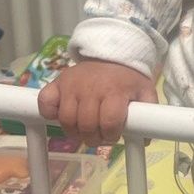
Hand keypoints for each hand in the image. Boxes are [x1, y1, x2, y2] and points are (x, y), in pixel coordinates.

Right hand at [37, 59, 157, 145]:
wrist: (112, 52)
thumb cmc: (127, 78)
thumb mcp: (144, 92)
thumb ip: (147, 114)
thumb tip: (145, 140)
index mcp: (115, 90)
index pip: (110, 122)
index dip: (111, 134)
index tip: (114, 134)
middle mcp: (91, 87)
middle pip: (86, 125)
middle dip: (94, 137)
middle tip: (99, 135)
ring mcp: (72, 84)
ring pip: (66, 120)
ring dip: (75, 131)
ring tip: (85, 128)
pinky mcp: (58, 82)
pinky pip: (45, 102)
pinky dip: (49, 113)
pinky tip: (62, 114)